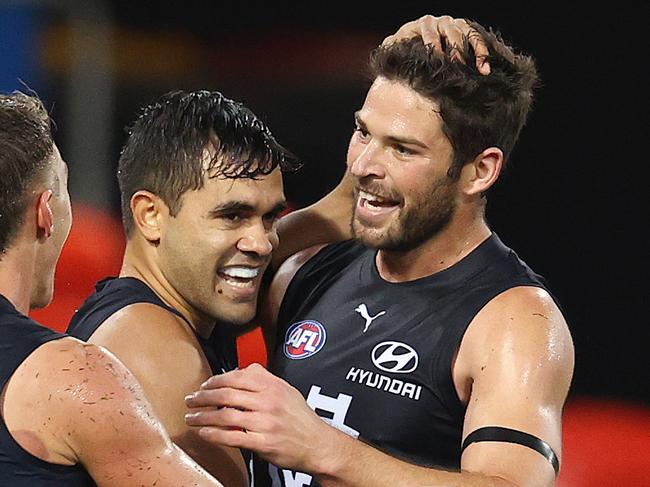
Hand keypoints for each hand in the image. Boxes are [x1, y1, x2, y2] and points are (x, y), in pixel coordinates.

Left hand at [184, 363, 337, 472]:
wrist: (318, 444)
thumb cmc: (301, 418)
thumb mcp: (287, 390)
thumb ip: (265, 379)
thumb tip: (240, 371)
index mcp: (272, 386)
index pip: (236, 377)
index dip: (215, 381)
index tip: (204, 386)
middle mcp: (268, 401)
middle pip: (227, 394)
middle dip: (203, 397)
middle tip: (191, 400)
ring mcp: (265, 422)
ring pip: (225, 415)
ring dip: (203, 416)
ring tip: (191, 417)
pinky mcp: (263, 443)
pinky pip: (232, 437)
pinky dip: (213, 434)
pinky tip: (203, 433)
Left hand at [382, 15, 489, 74]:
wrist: (417, 46)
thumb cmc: (406, 49)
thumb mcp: (396, 46)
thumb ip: (391, 46)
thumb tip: (386, 49)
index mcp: (422, 25)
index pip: (429, 33)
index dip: (433, 46)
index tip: (436, 61)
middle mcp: (440, 22)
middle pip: (450, 33)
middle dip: (454, 50)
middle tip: (456, 67)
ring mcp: (454, 25)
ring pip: (466, 34)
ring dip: (471, 52)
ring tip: (474, 69)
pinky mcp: (466, 31)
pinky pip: (477, 39)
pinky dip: (482, 54)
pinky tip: (484, 69)